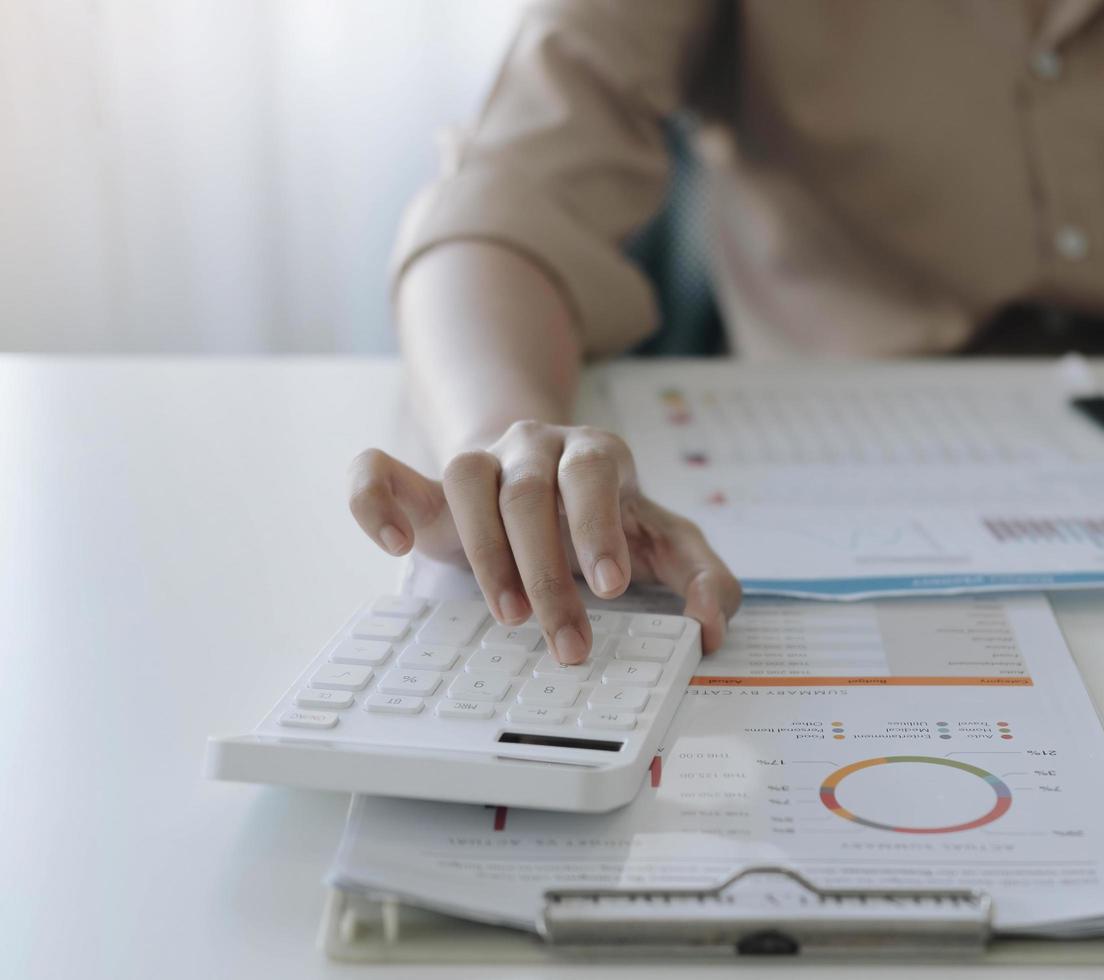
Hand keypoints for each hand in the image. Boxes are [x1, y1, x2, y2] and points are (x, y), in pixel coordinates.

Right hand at [346, 422, 740, 660]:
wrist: (552, 487)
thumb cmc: (615, 522)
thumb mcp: (670, 546)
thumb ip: (706, 580)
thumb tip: (710, 627)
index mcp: (596, 455)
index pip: (593, 472)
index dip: (597, 526)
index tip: (608, 586)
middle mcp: (534, 448)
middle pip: (528, 492)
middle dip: (546, 572)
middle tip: (566, 639)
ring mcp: (478, 461)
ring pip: (465, 478)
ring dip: (485, 553)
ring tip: (509, 618)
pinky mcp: (425, 488)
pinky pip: (379, 473)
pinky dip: (376, 502)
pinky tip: (397, 545)